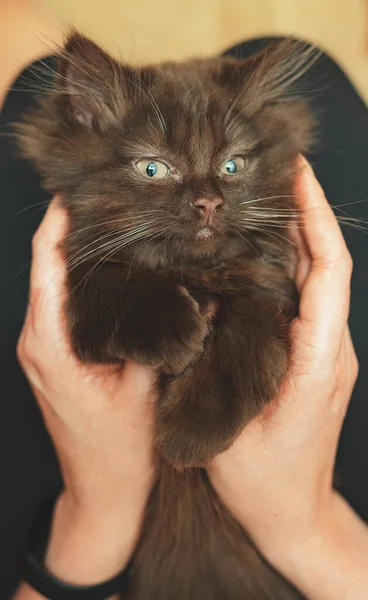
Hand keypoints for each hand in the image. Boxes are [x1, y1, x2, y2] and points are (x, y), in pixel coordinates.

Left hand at [16, 199, 156, 584]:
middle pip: (48, 265)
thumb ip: (165, 339)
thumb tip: (193, 296)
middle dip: (74, 228)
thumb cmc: (120, 450)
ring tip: (117, 224)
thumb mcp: (147, 390)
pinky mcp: (55, 356)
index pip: (48, 262)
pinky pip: (62, 304)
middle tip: (112, 199)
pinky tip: (115, 270)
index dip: (61, 221)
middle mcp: (39, 339)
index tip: (83, 189)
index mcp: (52, 342)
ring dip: (80, 253)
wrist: (102, 491)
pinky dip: (82, 279)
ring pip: (54, 282)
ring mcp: (44, 348)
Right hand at [208, 158, 364, 597]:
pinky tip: (258, 251)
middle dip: (306, 212)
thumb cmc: (263, 482)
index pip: (328, 274)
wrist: (294, 515)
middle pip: (325, 265)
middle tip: (274, 170)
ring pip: (316, 280)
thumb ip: (219, 369)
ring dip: (297, 234)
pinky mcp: (313, 358)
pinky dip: (288, 266)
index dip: (316, 221)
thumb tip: (207, 310)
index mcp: (316, 362)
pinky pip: (304, 300)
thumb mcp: (230, 429)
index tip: (298, 175)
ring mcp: (324, 353)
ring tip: (265, 197)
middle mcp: (329, 349)